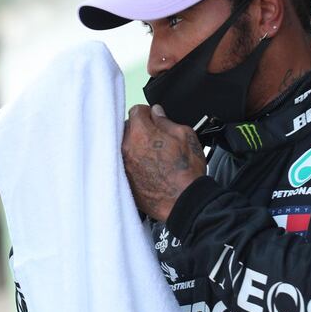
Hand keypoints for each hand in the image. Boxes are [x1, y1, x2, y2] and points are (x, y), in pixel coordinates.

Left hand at [121, 104, 205, 221]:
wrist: (184, 201)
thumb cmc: (186, 171)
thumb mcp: (185, 135)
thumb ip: (166, 121)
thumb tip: (157, 113)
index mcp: (140, 133)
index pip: (135, 110)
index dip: (147, 112)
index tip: (153, 118)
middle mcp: (127, 147)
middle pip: (126, 127)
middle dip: (139, 128)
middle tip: (154, 136)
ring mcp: (123, 164)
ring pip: (123, 145)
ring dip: (134, 144)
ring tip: (151, 152)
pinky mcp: (124, 178)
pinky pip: (124, 162)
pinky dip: (133, 161)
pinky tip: (147, 166)